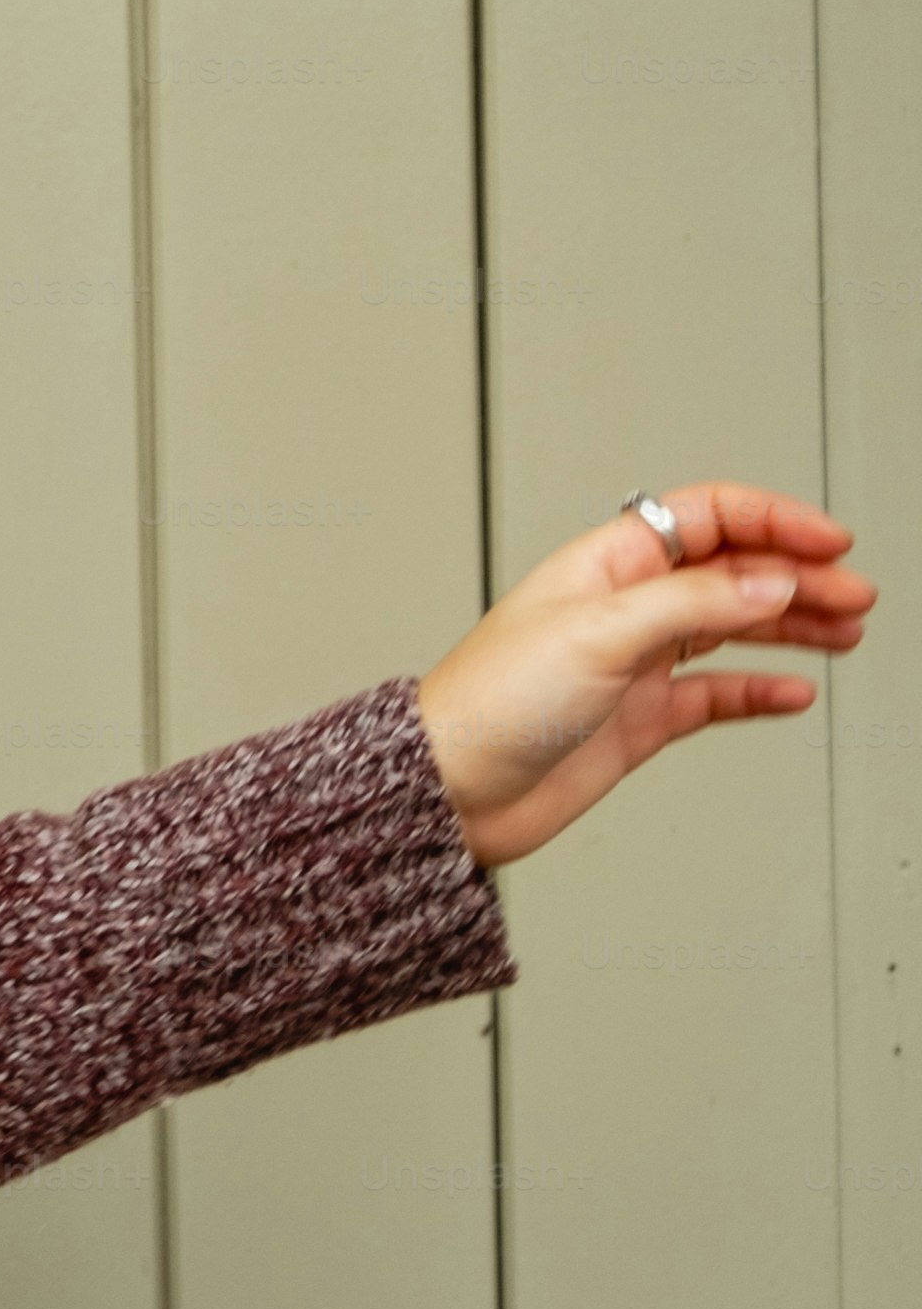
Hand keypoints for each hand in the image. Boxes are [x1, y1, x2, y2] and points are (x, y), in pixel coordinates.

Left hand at [414, 479, 872, 868]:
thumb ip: (691, 604)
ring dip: (791, 626)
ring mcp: (634, 663)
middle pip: (731, 573)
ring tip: (846, 631)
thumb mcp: (597, 635)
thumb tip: (771, 579)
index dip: (773, 521)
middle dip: (797, 577)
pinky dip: (758, 690)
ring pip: (732, 629)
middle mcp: (624, 608)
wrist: (452, 789)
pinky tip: (794, 691)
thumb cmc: (489, 703)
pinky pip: (714, 694)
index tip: (831, 542)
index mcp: (605, 565)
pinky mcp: (639, 718)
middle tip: (856, 596)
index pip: (706, 519)